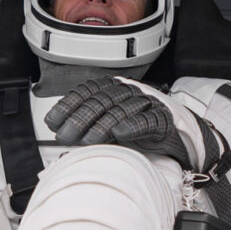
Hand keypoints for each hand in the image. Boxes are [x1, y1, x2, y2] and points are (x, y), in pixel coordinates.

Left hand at [44, 76, 201, 168]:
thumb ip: (88, 126)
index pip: (88, 91)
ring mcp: (148, 104)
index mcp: (114, 90)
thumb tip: (60, 131)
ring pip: (122, 109)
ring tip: (88, 139)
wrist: (176, 139)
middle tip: (66, 136)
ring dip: (102, 125)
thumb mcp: (109, 128)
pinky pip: (148, 120)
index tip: (53, 121)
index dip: (69, 105)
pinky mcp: (164, 119)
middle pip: (103, 101)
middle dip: (81, 118)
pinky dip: (133, 125)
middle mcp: (130, 92)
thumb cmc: (140, 133)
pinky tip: (120, 133)